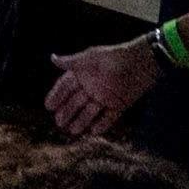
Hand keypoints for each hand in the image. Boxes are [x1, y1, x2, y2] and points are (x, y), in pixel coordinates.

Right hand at [44, 38, 162, 134]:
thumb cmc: (112, 57)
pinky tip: (93, 131)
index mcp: (82, 74)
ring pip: (90, 112)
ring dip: (82, 121)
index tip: (48, 106)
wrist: (139, 63)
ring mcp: (105, 97)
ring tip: (73, 131)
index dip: (56, 96)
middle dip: (67, 112)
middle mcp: (91, 87)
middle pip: (76, 102)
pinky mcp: (119, 105)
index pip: (65, 86)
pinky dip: (102, 124)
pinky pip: (109, 117)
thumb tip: (51, 58)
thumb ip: (71, 62)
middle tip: (58, 122)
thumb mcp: (89, 59)